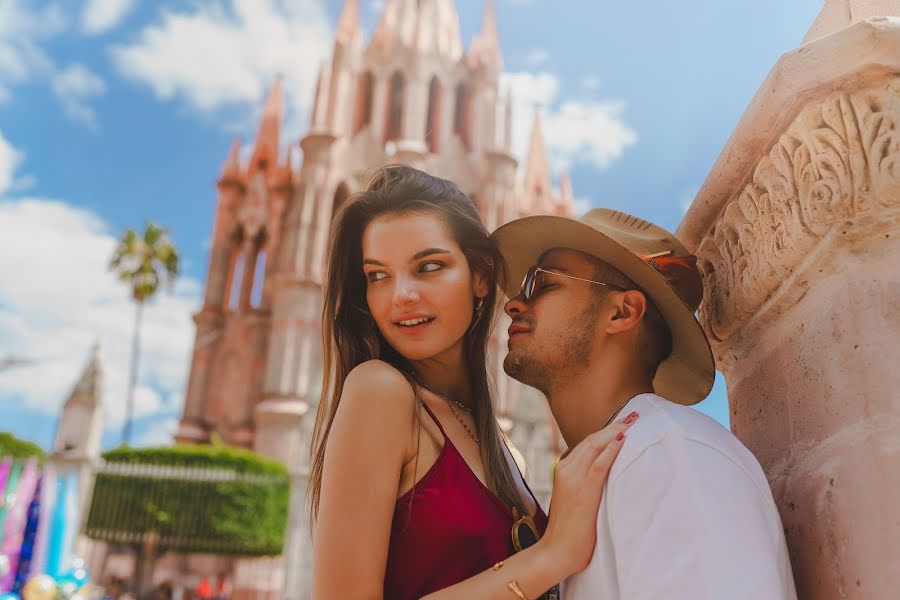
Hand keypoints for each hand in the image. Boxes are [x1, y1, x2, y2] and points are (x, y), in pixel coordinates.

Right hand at [539, 411, 638, 576]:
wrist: (556, 550)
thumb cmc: (568, 530)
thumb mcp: (574, 499)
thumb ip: (584, 483)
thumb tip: (602, 476)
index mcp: (563, 469)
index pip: (587, 443)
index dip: (606, 431)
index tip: (622, 422)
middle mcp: (567, 469)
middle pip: (593, 440)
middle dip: (614, 426)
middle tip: (633, 415)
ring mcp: (573, 479)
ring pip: (595, 447)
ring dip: (615, 432)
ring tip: (632, 421)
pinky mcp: (583, 491)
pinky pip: (599, 465)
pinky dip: (610, 450)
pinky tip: (622, 440)